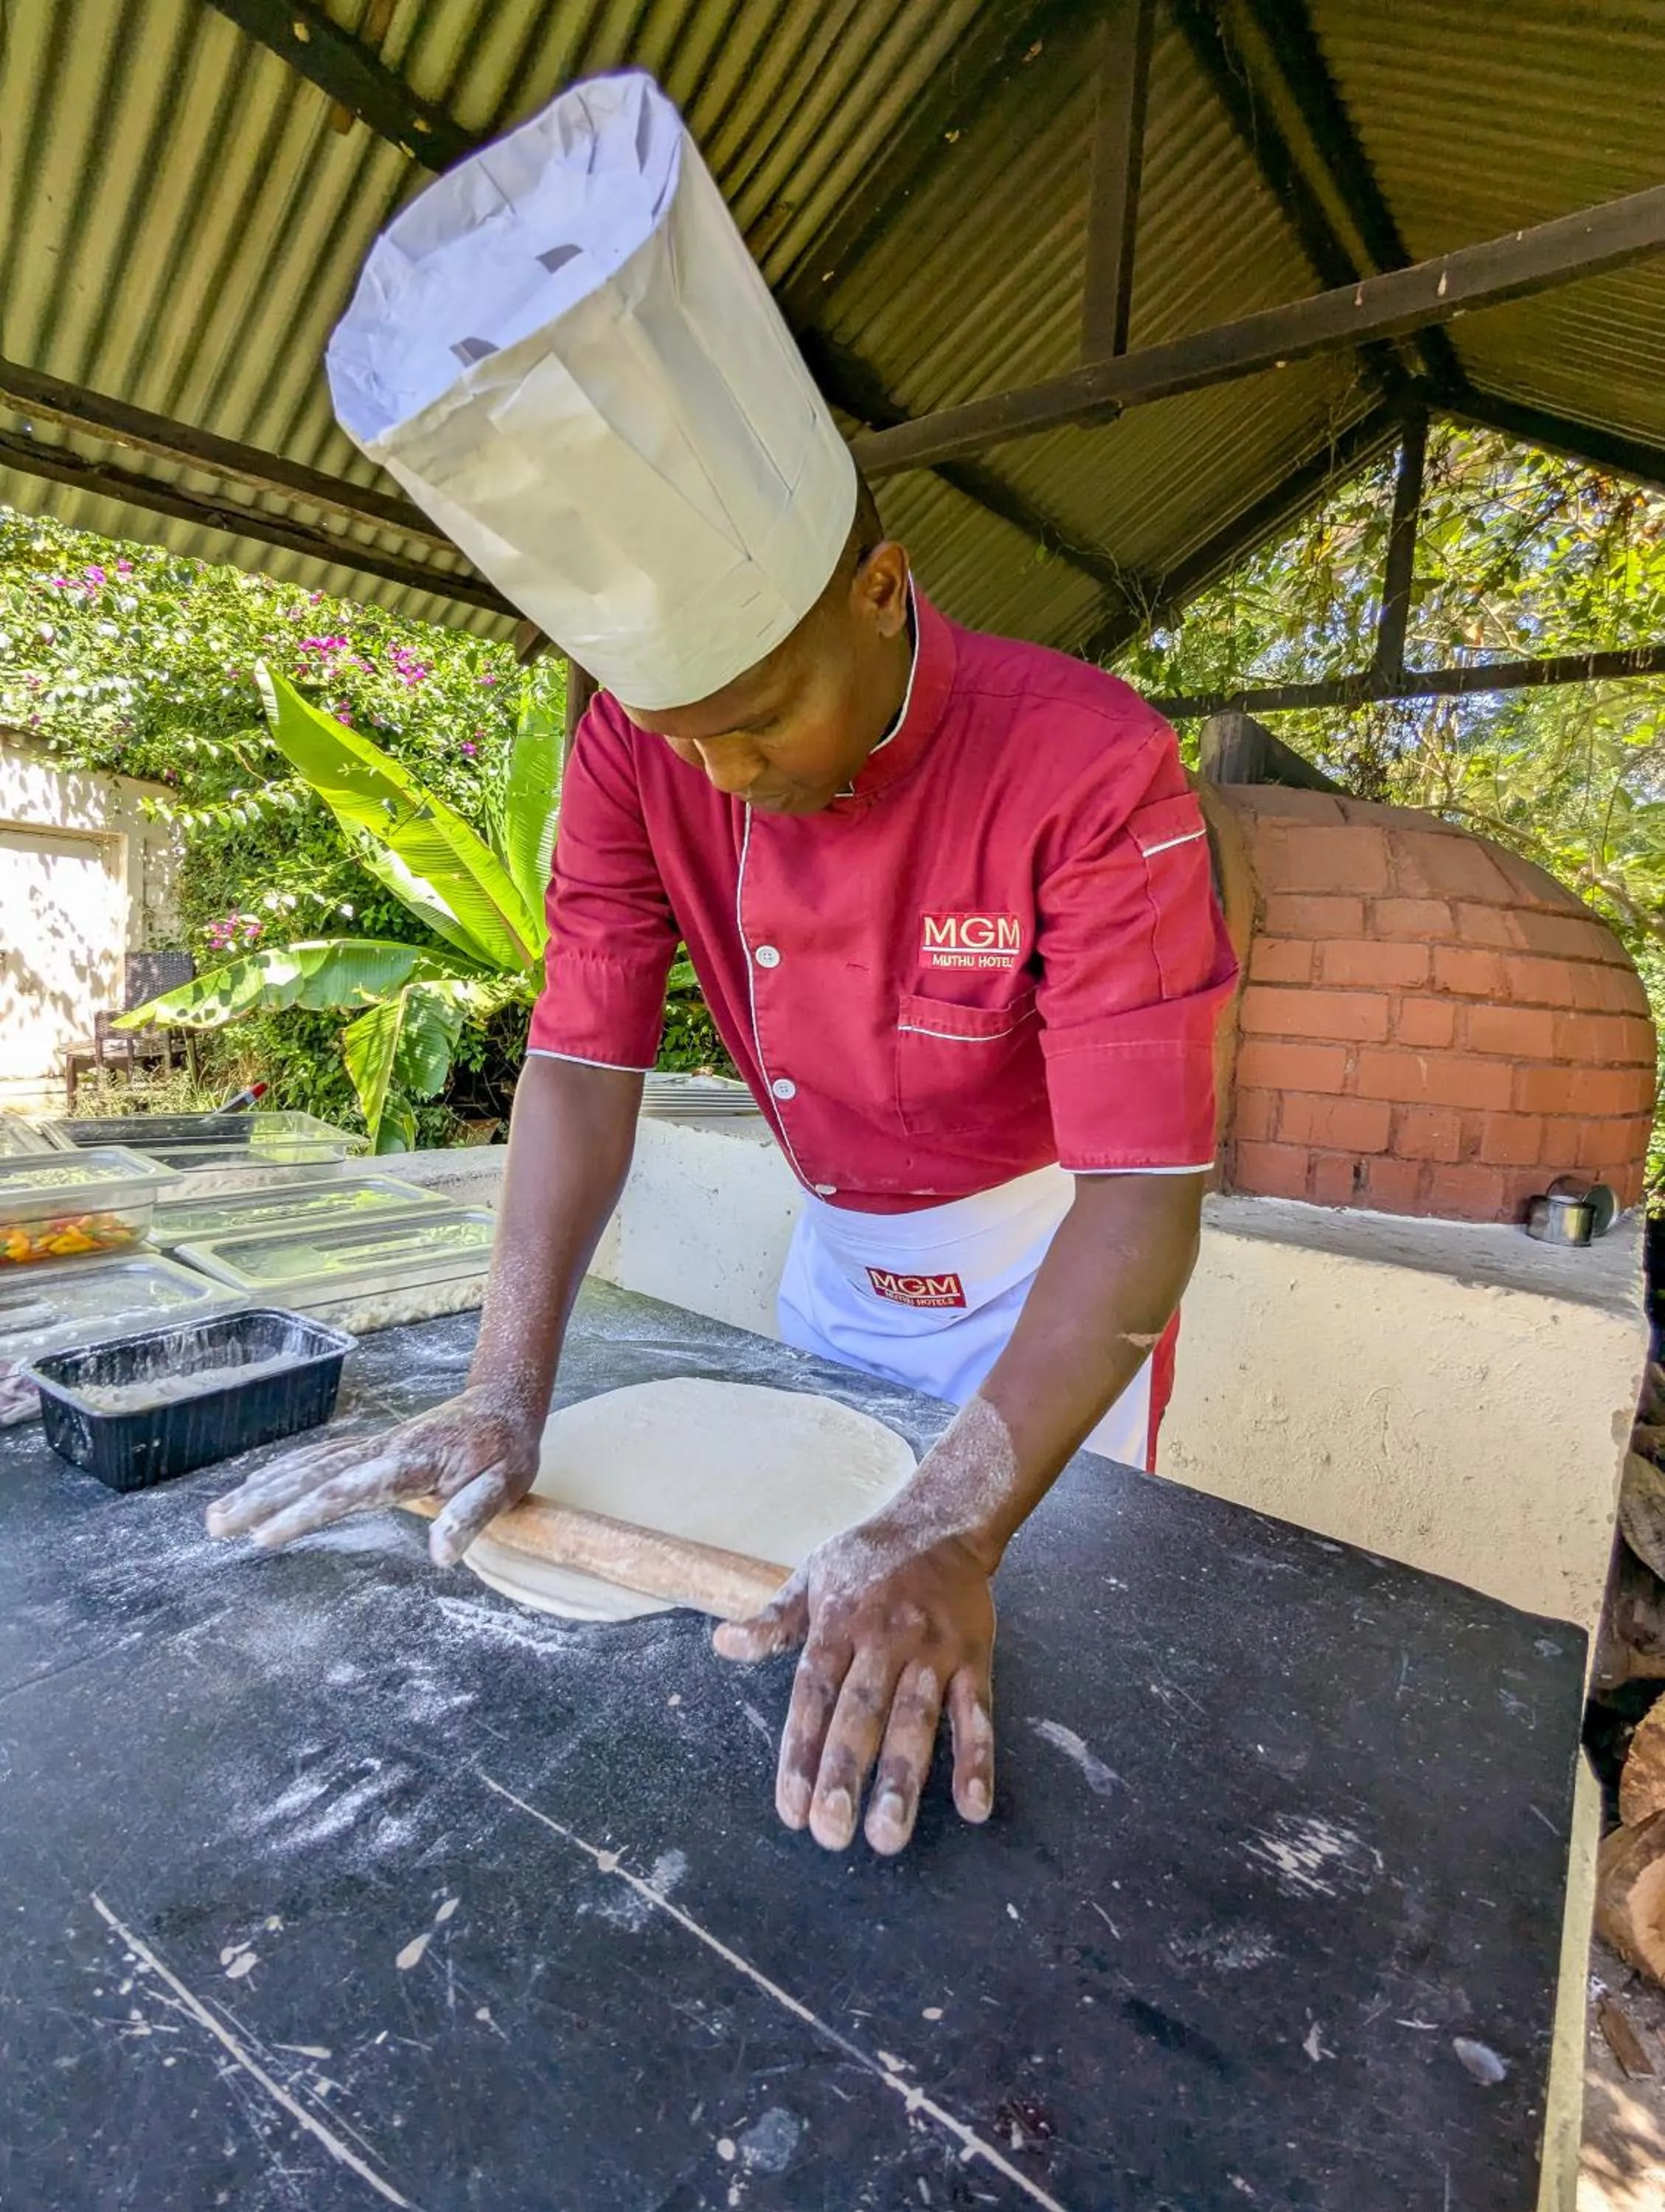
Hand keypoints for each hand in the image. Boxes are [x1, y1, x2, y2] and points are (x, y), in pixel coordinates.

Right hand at [204, 1382, 542, 1565]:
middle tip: (216, 1526)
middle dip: (262, 1500)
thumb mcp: (505, 1486)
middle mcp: (381, 1450)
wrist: (504, 1402)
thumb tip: (439, 1556)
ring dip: (262, 1487)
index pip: (349, 1490)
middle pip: (312, 1475)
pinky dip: (283, 1472)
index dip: (306, 1512)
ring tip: (217, 1515)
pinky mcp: (370, 1448)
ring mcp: (372, 1446)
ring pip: (308, 1465)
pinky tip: (257, 1487)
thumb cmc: (506, 1450)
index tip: (266, 1534)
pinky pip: (318, 1459)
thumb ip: (471, 1516)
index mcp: (410, 1463)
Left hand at [713, 1516, 995, 1855]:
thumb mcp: (811, 1576)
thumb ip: (773, 1620)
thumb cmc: (866, 1559)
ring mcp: (932, 1650)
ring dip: (903, 1779)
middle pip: (861, 1713)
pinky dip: (978, 1757)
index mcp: (838, 1622)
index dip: (800, 1752)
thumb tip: (723, 1643)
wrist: (941, 1521)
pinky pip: (977, 1713)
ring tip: (888, 1834)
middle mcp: (884, 1638)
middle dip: (844, 1774)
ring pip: (916, 1720)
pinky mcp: (974, 1657)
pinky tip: (973, 1805)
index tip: (791, 1809)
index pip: (814, 1695)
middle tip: (830, 1831)